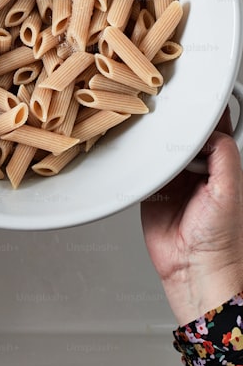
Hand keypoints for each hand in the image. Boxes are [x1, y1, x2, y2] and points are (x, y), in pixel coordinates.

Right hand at [141, 110, 242, 324]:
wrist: (193, 268)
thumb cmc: (220, 239)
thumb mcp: (230, 190)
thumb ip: (223, 157)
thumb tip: (209, 131)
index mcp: (222, 166)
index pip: (214, 131)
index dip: (205, 113)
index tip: (193, 96)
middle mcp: (197, 170)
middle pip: (183, 136)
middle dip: (175, 123)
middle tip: (163, 107)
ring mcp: (172, 180)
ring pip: (160, 150)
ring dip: (154, 142)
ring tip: (147, 127)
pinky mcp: (151, 192)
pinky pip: (141, 170)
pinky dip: (136, 162)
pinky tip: (135, 152)